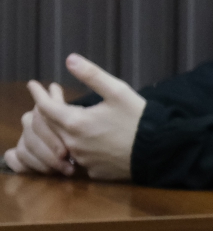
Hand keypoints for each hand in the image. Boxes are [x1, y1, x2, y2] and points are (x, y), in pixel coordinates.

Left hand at [3, 55, 144, 179]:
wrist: (161, 151)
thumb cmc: (140, 119)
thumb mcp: (118, 91)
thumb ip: (92, 75)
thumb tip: (70, 59)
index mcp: (76, 123)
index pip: (45, 107)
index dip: (38, 94)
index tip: (34, 84)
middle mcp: (73, 144)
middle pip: (49, 125)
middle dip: (48, 110)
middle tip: (54, 97)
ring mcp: (83, 160)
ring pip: (62, 142)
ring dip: (62, 128)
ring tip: (72, 117)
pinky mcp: (95, 171)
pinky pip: (79, 157)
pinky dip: (78, 146)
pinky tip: (90, 139)